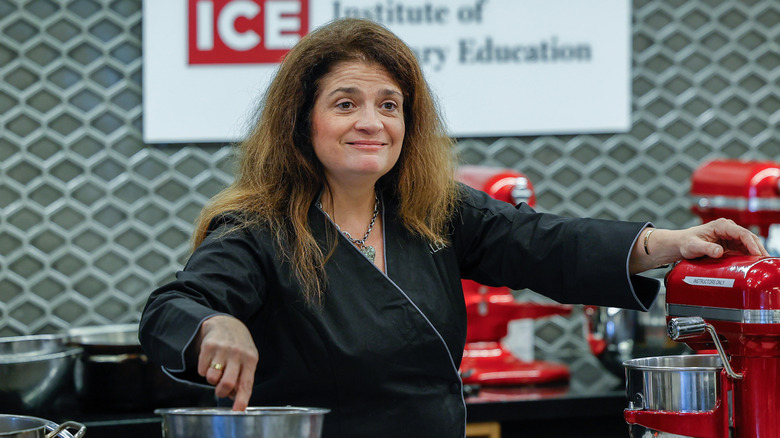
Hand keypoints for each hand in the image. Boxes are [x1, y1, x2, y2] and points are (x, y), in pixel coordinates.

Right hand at [196, 315, 258, 410]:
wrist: (225, 323)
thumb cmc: (239, 346)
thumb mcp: (247, 359)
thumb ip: (243, 378)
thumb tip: (234, 397)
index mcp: (250, 359)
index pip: (246, 383)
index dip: (242, 399)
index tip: (238, 411)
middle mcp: (237, 354)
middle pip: (226, 383)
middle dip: (221, 392)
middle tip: (221, 390)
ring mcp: (222, 350)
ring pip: (211, 378)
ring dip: (212, 380)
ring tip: (217, 370)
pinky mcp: (208, 347)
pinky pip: (201, 370)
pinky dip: (204, 370)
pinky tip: (211, 360)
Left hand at [630, 218, 768, 272]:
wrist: (681, 244)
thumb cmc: (686, 242)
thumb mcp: (694, 246)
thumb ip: (706, 248)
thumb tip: (719, 251)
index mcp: (721, 225)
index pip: (741, 233)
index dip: (751, 243)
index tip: (756, 253)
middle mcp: (729, 229)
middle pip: (749, 238)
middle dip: (758, 248)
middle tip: (766, 261)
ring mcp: (731, 237)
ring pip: (749, 244)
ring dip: (757, 253)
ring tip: (764, 264)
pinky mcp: (731, 245)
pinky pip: (744, 250)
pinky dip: (751, 256)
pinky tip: (756, 264)